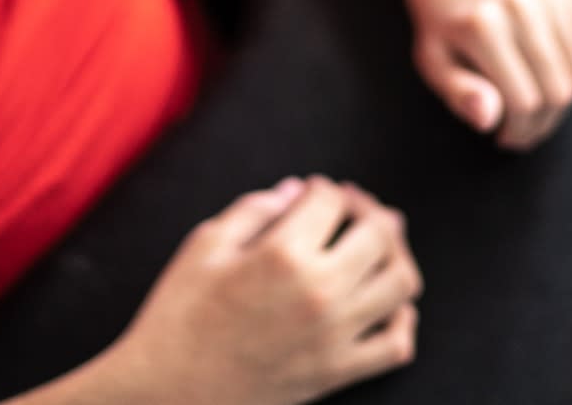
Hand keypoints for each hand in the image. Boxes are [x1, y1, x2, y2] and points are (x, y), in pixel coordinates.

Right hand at [109, 178, 421, 404]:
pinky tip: (387, 303)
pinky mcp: (337, 372)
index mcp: (283, 255)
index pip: (330, 201)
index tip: (312, 192)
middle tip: (353, 207)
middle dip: (370, 209)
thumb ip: (254, 209)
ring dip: (396, 254)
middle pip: (380, 234)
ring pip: (401, 283)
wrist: (169, 393)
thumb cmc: (178, 316)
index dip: (323, 188)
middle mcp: (319, 292)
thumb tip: (296, 190)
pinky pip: (396, 346)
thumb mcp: (204, 246)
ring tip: (378, 246)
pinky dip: (402, 320)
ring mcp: (334, 336)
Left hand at [411, 0, 571, 150]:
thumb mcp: (434, 68)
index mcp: (482, 26)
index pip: (524, 103)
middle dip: (544, 123)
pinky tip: (548, 71)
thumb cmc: (445, 34)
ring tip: (536, 102)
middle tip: (525, 130)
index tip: (507, 139)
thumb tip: (488, 118)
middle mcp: (518, 2)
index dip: (520, 131)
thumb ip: (459, 95)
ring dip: (564, 100)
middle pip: (558, 90)